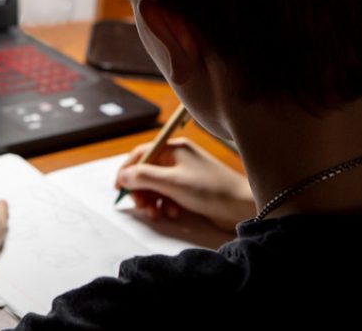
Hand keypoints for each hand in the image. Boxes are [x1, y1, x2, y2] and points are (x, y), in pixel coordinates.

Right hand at [116, 137, 253, 231]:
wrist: (242, 206)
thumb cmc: (210, 189)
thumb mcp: (172, 182)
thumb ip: (143, 177)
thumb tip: (123, 176)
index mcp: (173, 149)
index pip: (140, 155)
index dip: (127, 171)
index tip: (119, 188)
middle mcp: (177, 158)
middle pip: (146, 172)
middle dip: (141, 190)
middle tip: (140, 206)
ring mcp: (184, 174)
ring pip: (156, 186)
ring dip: (152, 200)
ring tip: (156, 213)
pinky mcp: (190, 189)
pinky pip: (168, 195)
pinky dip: (166, 204)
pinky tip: (173, 213)